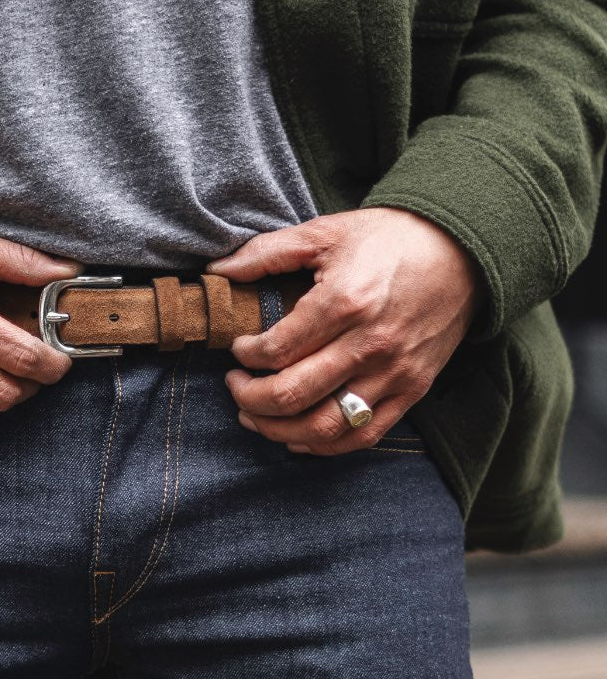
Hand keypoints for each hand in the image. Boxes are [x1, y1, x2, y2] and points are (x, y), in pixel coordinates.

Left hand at [204, 207, 484, 453]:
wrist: (462, 250)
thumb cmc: (388, 239)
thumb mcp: (324, 232)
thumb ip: (265, 253)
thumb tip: (217, 272)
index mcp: (345, 302)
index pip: (276, 350)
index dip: (245, 355)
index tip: (238, 347)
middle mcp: (370, 345)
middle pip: (292, 395)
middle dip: (248, 398)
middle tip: (234, 384)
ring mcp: (394, 373)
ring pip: (323, 427)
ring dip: (277, 431)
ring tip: (254, 415)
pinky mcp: (412, 391)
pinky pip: (362, 436)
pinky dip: (323, 446)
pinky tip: (296, 437)